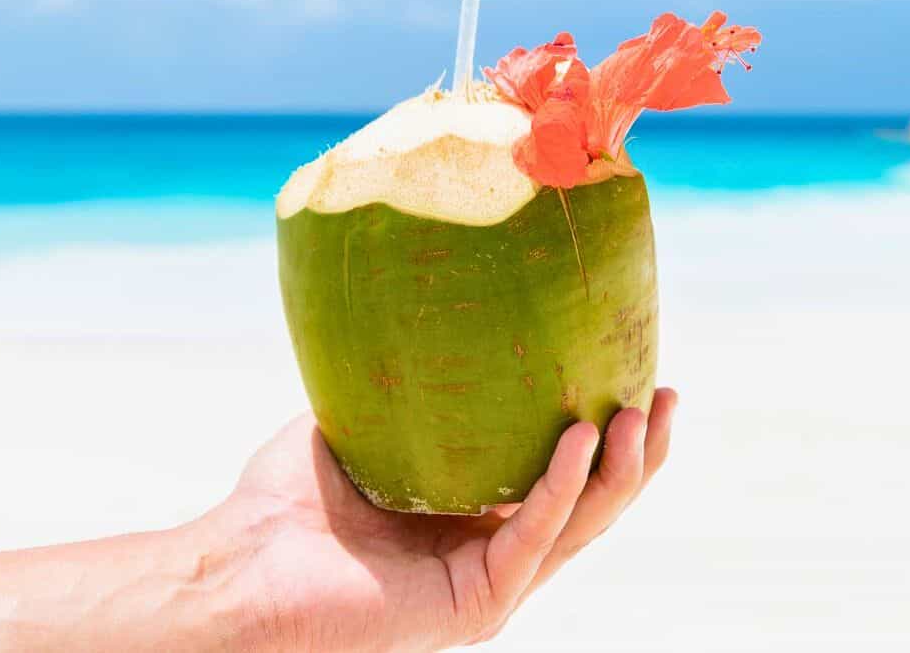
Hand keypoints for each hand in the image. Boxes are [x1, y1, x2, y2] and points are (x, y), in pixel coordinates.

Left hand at [217, 387, 677, 650]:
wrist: (245, 563)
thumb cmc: (284, 498)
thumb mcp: (366, 421)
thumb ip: (411, 381)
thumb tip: (436, 305)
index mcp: (476, 518)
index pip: (565, 477)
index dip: (609, 431)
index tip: (636, 371)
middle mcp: (493, 552)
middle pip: (594, 502)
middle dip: (641, 450)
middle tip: (664, 392)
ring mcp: (491, 582)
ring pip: (583, 524)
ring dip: (620, 467)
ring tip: (639, 408)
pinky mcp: (478, 604)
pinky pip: (535, 536)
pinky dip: (561, 485)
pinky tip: (579, 437)